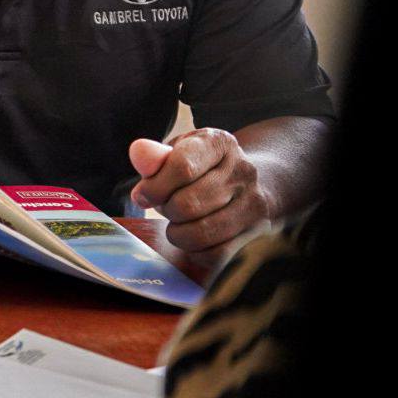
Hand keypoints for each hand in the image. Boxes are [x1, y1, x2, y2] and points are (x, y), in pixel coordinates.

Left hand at [129, 131, 270, 252]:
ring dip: (178, 234)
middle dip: (166, 211)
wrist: (249, 182)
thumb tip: (138, 152)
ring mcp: (254, 202)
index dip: (154, 187)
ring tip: (178, 225)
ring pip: (202, 232)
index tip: (142, 195)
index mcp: (218, 142)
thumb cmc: (202, 167)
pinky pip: (218, 255)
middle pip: (188, 204)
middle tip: (165, 208)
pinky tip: (194, 240)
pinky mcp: (259, 232)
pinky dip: (197, 253)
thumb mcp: (177, 152)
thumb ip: (154, 156)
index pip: (182, 167)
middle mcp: (242, 170)